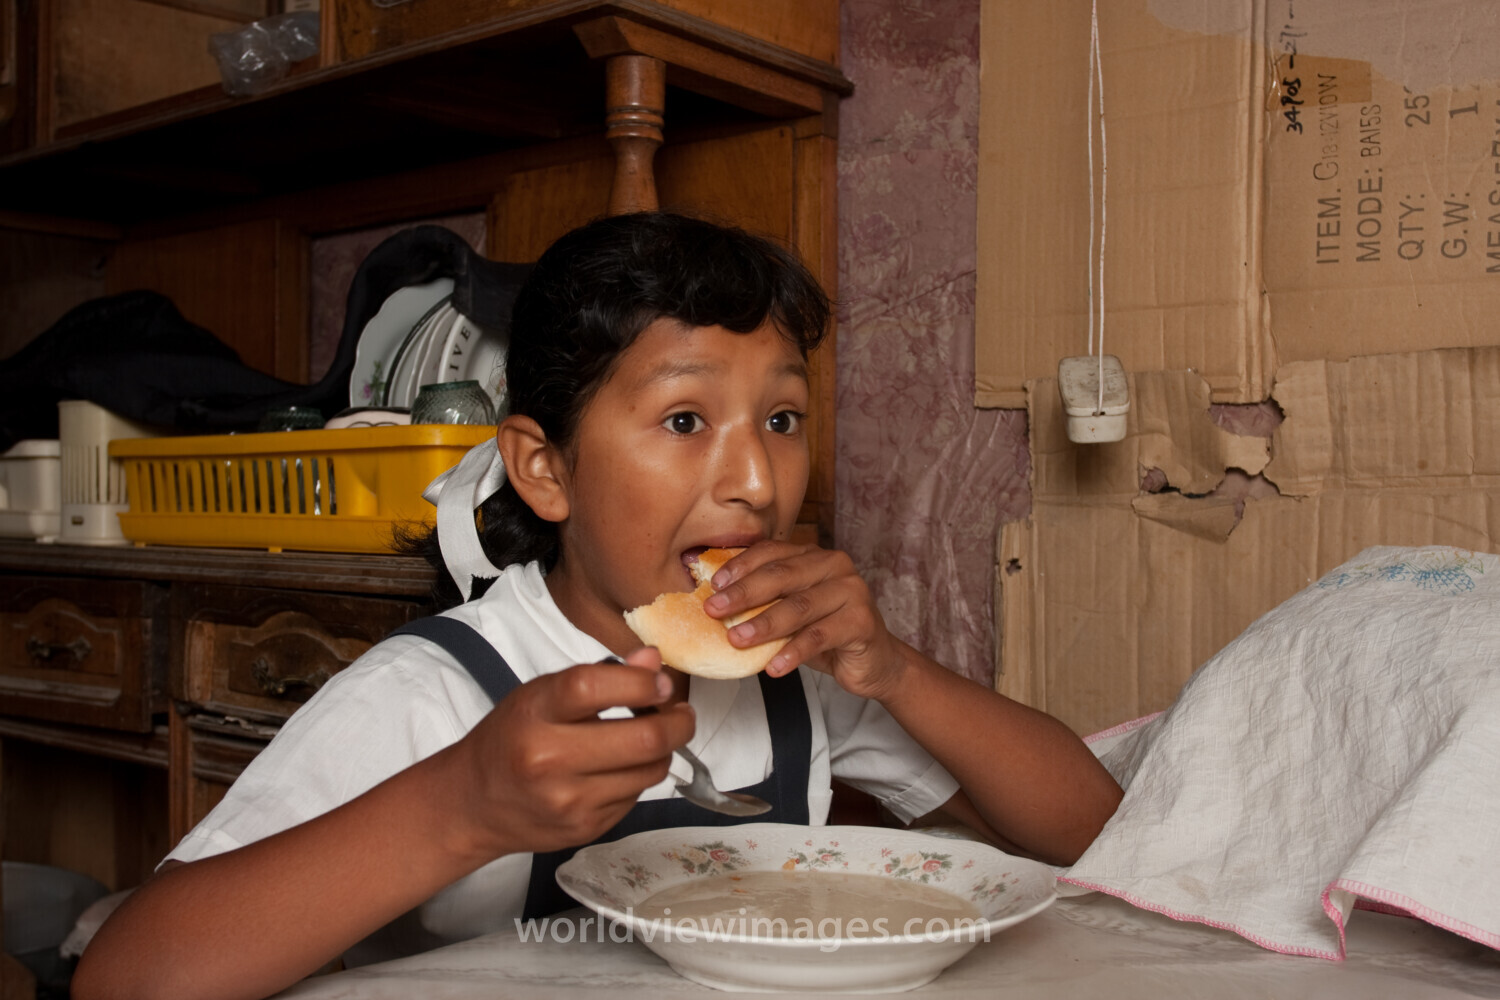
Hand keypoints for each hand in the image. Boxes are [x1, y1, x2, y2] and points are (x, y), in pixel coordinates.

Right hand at [450, 647, 694, 858]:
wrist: (473, 803)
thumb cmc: (512, 738)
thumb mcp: (542, 695)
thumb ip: (599, 677)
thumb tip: (653, 660)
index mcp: (535, 713)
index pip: (594, 687)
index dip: (640, 682)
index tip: (659, 683)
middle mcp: (548, 759)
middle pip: (642, 739)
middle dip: (678, 723)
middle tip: (681, 714)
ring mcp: (568, 800)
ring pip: (650, 771)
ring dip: (663, 751)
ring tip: (653, 738)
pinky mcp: (585, 828)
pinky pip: (636, 796)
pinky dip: (640, 777)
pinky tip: (622, 768)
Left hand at [701, 542, 907, 699]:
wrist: (875, 661)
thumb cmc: (828, 633)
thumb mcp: (793, 613)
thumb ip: (766, 601)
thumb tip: (716, 603)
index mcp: (814, 556)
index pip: (772, 553)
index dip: (740, 567)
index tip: (713, 585)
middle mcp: (835, 566)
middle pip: (782, 577)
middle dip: (744, 594)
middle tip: (714, 610)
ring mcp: (852, 592)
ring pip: (799, 606)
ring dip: (764, 624)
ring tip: (737, 640)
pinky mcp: (862, 622)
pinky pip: (820, 636)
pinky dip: (793, 652)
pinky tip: (774, 667)